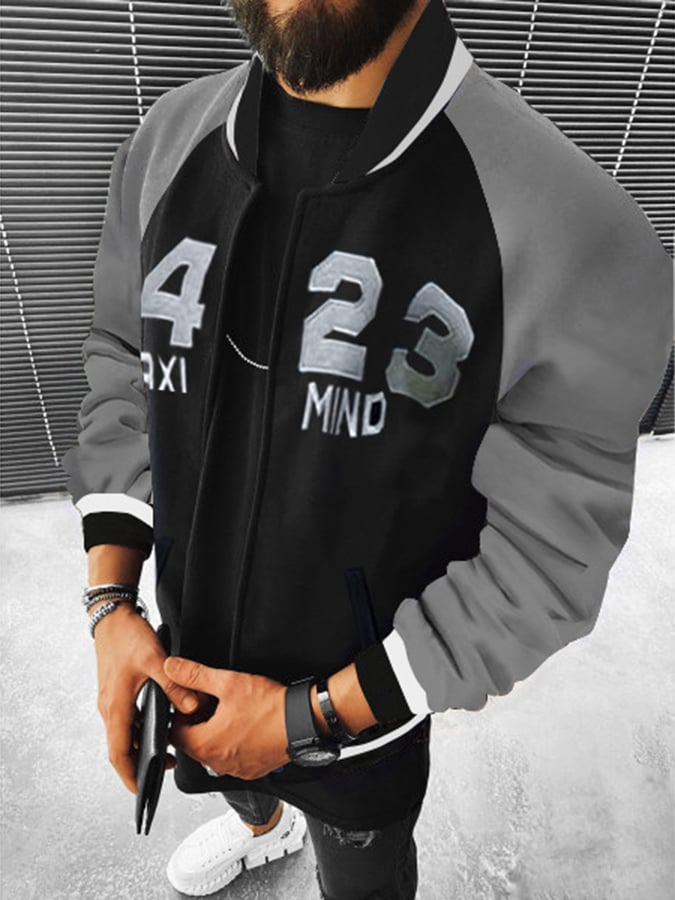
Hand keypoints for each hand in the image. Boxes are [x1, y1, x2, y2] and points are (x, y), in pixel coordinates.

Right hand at [93, 603, 199, 793]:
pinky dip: (141, 727)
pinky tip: (159, 723)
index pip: (119, 753)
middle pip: (122, 747)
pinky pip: (127, 718)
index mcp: (116, 706)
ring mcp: (111, 700)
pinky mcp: (117, 691)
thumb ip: (175, 685)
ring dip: (142, 744)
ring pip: (125, 733)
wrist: (111, 616)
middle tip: (164, 771)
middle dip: (140, 764)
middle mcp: (110, 707)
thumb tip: (192, 708)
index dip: (130, 775)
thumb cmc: (127, 637)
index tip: (141, 790)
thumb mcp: (155, 660)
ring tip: (167, 750)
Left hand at [164, 657, 289, 779]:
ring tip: (231, 713)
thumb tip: (172, 667)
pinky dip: (233, 745)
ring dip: (215, 734)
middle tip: (214, 704)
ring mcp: (235, 769)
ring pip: (212, 752)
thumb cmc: (269, 706)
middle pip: (193, 744)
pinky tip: (245, 726)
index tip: (195, 703)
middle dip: (199, 723)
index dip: (182, 715)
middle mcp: (217, 762)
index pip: (174, 734)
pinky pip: (232, 760)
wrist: (302, 721)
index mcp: (206, 744)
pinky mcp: (251, 771)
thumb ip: (195, 675)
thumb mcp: (228, 682)